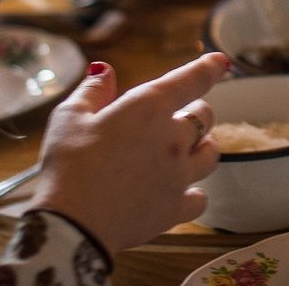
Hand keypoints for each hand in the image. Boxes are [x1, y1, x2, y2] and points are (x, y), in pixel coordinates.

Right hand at [27, 51, 228, 254]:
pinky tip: (179, 191)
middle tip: (176, 118)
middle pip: (205, 116)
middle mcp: (173, 137)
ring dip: (201, 147)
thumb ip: (93, 91)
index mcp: (150, 107)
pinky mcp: (175, 208)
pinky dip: (193, 193)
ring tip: (185, 150)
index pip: (193, 79)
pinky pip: (200, 197)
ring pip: (211, 153)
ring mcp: (178, 174)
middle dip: (194, 112)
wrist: (71, 227)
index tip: (220, 62)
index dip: (209, 67)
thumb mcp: (70, 118)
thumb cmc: (68, 167)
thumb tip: (105, 71)